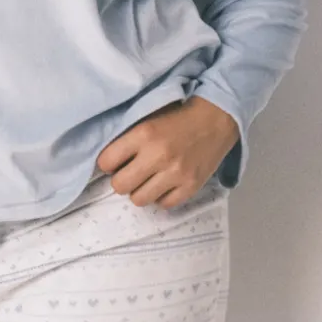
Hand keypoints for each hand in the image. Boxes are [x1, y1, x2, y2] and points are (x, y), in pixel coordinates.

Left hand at [94, 95, 239, 207]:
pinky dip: (162, 196)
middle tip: (131, 172)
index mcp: (144, 134)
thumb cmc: (177, 117)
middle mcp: (158, 156)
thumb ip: (127, 139)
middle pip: (120, 186)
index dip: (108, 163)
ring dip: (140, 190)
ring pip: (139, 199)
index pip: (106, 162)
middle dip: (122, 180)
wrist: (216, 119)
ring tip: (149, 179)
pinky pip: (163, 204)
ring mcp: (176, 174)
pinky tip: (166, 183)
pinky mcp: (191, 187)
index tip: (115, 161)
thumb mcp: (148, 119)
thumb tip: (106, 163)